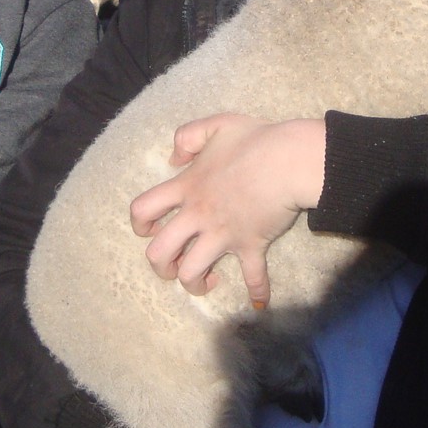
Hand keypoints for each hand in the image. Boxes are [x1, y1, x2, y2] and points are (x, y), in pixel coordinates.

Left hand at [129, 114, 324, 306]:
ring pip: (192, 272)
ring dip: (193, 283)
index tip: (150, 229)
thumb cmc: (255, 140)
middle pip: (159, 252)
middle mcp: (198, 216)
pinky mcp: (251, 245)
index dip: (139, 224)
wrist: (288, 159)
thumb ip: (187, 137)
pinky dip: (258, 291)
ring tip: (203, 280)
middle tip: (172, 264)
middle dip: (160, 265)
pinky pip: (254, 275)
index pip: (143, 209)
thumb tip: (174, 159)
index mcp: (187, 188)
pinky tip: (260, 301)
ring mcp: (223, 234)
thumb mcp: (215, 125)